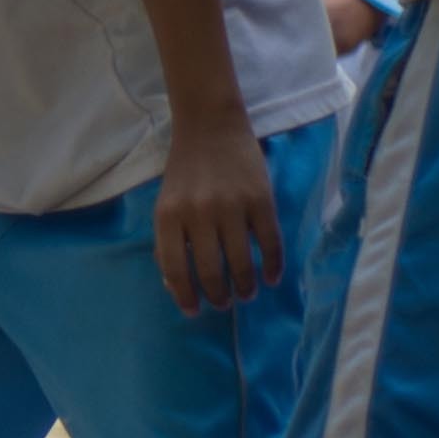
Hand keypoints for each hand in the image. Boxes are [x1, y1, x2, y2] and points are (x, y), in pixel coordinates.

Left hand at [151, 120, 281, 315]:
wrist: (211, 126)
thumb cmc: (186, 170)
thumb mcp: (165, 203)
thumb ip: (167, 240)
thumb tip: (174, 285)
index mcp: (168, 216)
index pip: (175, 268)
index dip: (185, 295)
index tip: (194, 311)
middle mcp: (198, 213)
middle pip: (211, 271)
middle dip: (219, 296)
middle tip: (225, 304)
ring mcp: (231, 207)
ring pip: (242, 262)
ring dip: (246, 286)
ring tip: (247, 294)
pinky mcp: (261, 200)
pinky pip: (270, 243)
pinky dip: (273, 266)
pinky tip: (271, 278)